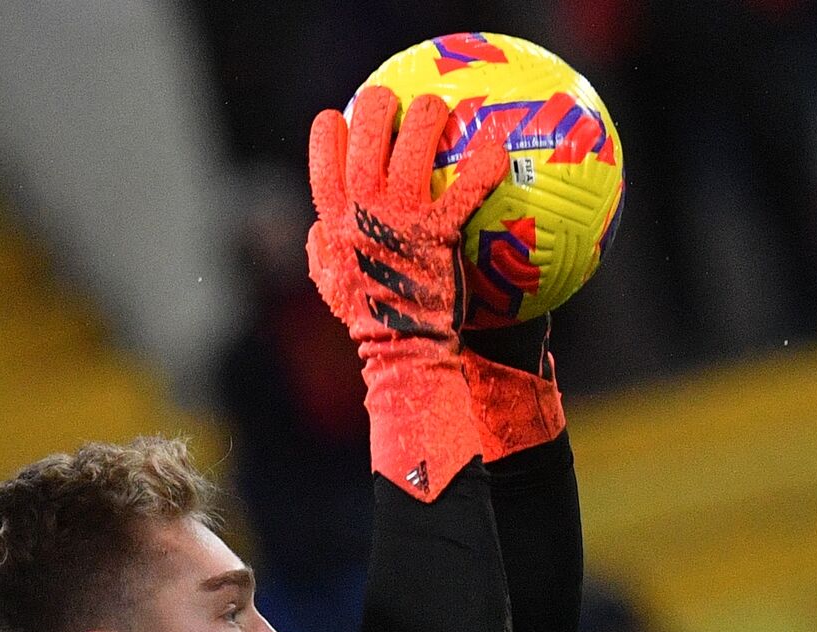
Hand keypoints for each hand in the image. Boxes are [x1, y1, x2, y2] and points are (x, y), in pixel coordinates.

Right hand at [307, 86, 508, 341]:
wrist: (401, 346)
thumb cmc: (368, 317)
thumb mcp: (329, 284)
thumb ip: (321, 250)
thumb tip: (320, 228)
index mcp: (333, 216)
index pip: (323, 154)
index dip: (332, 129)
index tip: (343, 118)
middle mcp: (362, 208)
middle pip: (367, 132)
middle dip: (380, 105)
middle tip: (396, 100)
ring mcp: (400, 216)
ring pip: (414, 142)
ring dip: (429, 116)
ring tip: (440, 109)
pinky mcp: (438, 230)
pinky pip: (465, 185)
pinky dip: (483, 164)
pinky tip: (496, 148)